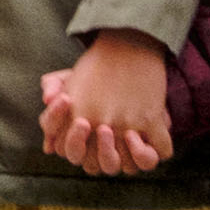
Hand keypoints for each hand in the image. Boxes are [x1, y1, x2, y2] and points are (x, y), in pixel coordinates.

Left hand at [37, 31, 173, 178]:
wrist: (126, 43)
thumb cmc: (95, 65)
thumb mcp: (65, 86)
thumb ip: (53, 119)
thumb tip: (49, 149)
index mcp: (75, 118)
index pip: (74, 156)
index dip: (83, 155)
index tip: (92, 142)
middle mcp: (99, 125)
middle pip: (103, 166)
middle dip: (107, 159)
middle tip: (114, 143)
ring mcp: (126, 124)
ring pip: (132, 165)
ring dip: (132, 159)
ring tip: (132, 143)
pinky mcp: (151, 118)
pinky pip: (161, 150)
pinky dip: (158, 149)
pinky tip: (153, 137)